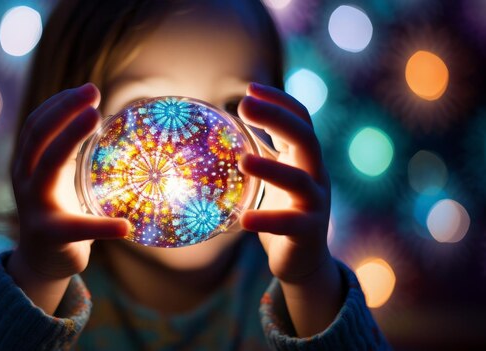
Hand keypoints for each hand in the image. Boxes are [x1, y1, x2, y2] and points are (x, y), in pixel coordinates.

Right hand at [7, 83, 129, 313]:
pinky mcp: (50, 234)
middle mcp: (24, 180)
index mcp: (27, 165)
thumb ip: (69, 152)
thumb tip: (98, 116)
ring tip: (98, 118)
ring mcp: (34, 206)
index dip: (59, 103)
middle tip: (93, 92)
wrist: (42, 261)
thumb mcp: (58, 177)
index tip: (87, 90)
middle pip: (38, 134)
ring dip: (72, 137)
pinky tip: (125, 226)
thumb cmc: (57, 211)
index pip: (37, 124)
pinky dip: (103, 226)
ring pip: (48, 164)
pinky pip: (78, 227)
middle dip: (64, 108)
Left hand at [238, 82, 339, 335]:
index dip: (279, 101)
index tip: (251, 89)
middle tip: (244, 105)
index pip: (301, 120)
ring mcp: (315, 203)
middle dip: (277, 118)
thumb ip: (261, 152)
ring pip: (299, 180)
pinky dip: (266, 220)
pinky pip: (290, 224)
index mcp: (305, 158)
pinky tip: (243, 219)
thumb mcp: (274, 177)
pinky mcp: (309, 232)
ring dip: (272, 168)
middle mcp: (316, 175)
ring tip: (243, 161)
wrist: (303, 260)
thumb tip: (229, 125)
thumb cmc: (282, 211)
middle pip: (305, 138)